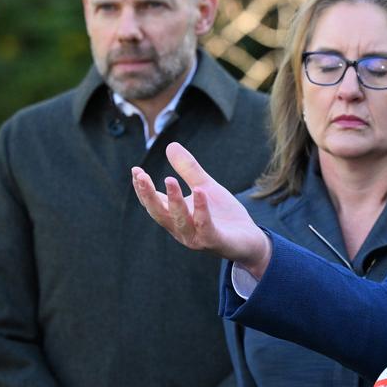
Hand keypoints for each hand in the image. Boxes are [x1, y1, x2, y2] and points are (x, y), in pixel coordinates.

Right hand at [131, 142, 271, 275]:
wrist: (250, 239)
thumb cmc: (224, 215)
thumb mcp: (206, 187)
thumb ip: (189, 170)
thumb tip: (170, 145)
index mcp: (175, 217)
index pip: (154, 203)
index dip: (143, 188)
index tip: (136, 170)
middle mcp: (181, 229)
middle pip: (159, 213)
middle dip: (148, 195)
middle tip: (141, 176)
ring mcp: (196, 237)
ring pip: (179, 220)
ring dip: (174, 200)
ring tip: (169, 179)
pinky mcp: (214, 241)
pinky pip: (205, 225)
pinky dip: (201, 209)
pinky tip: (199, 191)